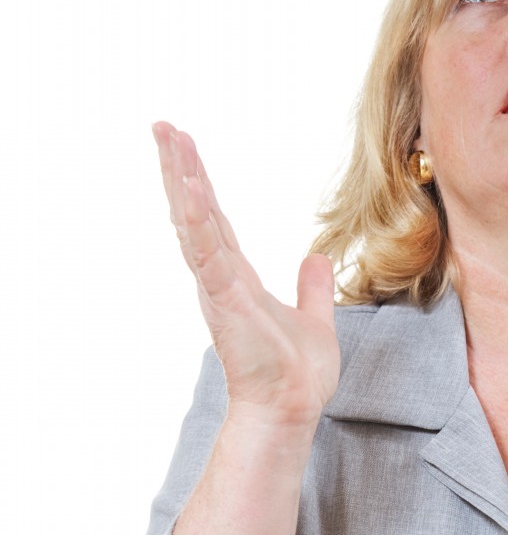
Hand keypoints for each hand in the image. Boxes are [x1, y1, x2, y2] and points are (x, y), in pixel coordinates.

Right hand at [151, 122, 339, 426]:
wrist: (291, 409)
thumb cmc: (297, 376)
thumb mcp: (315, 320)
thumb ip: (312, 289)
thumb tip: (317, 258)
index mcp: (238, 280)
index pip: (216, 221)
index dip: (202, 183)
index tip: (186, 146)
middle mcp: (221, 279)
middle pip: (196, 212)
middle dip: (180, 168)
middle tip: (162, 126)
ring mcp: (219, 288)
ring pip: (195, 223)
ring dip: (182, 180)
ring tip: (167, 139)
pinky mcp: (225, 301)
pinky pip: (208, 253)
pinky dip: (198, 220)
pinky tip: (190, 189)